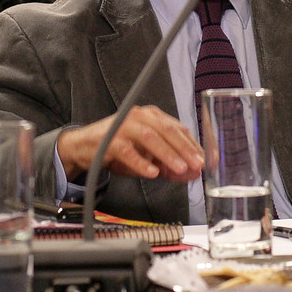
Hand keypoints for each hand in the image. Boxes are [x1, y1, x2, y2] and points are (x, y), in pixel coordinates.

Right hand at [56, 105, 204, 182]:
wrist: (83, 147)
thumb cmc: (120, 148)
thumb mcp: (148, 157)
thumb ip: (171, 165)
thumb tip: (194, 174)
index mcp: (153, 116)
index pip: (180, 129)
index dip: (195, 145)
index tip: (208, 160)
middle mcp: (141, 116)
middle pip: (169, 131)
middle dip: (186, 149)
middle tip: (198, 165)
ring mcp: (125, 126)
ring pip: (151, 138)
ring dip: (168, 154)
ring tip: (180, 169)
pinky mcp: (109, 139)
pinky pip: (128, 151)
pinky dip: (141, 163)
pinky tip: (152, 173)